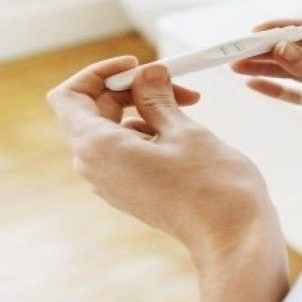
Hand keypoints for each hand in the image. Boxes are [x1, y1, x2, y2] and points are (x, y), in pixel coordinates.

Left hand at [47, 57, 288, 301]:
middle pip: (95, 110)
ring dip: (146, 109)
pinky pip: (127, 150)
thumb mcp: (183, 129)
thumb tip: (147, 73)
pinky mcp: (133, 191)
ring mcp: (114, 182)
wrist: (233, 236)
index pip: (69, 97)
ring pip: (115, 129)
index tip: (136, 65)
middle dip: (132, 89)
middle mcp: (97, 168)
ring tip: (188, 105)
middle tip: (174, 82)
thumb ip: (156, 97)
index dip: (98, 74)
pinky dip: (150, 131)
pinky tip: (184, 130)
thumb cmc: (212, 186)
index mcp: (99, 148)